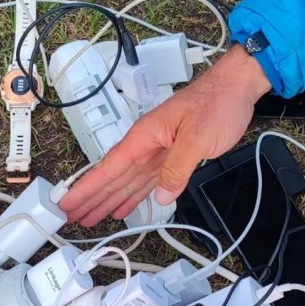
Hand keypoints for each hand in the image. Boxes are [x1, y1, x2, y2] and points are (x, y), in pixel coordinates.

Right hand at [60, 45, 271, 226]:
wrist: (236, 88)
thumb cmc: (216, 103)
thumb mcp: (197, 139)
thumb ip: (177, 169)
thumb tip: (160, 195)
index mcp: (145, 136)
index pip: (109, 166)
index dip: (88, 187)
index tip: (68, 202)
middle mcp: (147, 144)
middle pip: (113, 176)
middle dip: (92, 197)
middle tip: (73, 217)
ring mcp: (159, 150)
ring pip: (128, 180)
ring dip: (110, 199)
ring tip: (92, 217)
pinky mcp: (173, 155)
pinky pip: (147, 179)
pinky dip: (135, 194)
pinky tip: (125, 206)